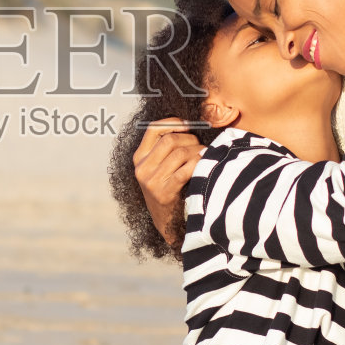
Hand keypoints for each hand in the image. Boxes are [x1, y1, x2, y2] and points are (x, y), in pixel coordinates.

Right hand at [133, 119, 202, 246]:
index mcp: (139, 158)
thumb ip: (165, 149)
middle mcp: (142, 168)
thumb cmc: (169, 189)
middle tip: (201, 146)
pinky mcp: (164, 192)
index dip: (173, 122)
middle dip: (190, 139)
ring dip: (198, 151)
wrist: (168, 222)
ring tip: (205, 156)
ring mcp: (152, 181)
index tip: (189, 125)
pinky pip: (186, 170)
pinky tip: (205, 164)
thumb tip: (189, 125)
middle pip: (170, 140)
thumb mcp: (158, 168)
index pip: (152, 129)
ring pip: (180, 153)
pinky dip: (199, 164)